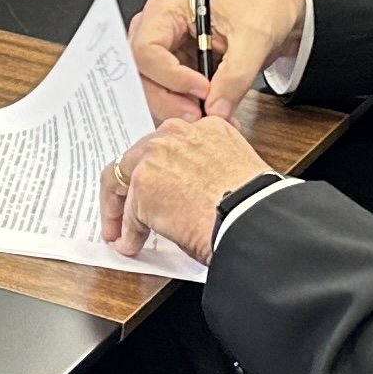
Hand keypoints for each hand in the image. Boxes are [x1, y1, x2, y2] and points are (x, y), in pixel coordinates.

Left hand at [101, 119, 271, 261]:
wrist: (250, 216)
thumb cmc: (253, 202)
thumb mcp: (234, 169)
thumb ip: (206, 170)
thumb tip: (189, 194)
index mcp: (202, 129)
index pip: (167, 146)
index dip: (158, 169)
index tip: (154, 183)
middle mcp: (175, 135)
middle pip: (137, 157)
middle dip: (129, 186)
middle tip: (124, 207)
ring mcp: (155, 158)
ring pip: (122, 180)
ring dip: (120, 209)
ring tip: (120, 230)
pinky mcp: (143, 186)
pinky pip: (129, 213)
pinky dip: (129, 231)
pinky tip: (132, 244)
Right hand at [130, 0, 304, 121]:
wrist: (275, 12)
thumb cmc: (261, 6)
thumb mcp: (254, 38)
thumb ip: (235, 75)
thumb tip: (216, 109)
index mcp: (167, 10)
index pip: (146, 50)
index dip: (170, 76)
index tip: (203, 89)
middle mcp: (158, 30)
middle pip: (143, 75)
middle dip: (170, 100)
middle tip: (201, 115)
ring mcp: (165, 52)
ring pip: (153, 90)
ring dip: (180, 109)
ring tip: (213, 115)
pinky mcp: (176, 69)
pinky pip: (170, 96)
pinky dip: (189, 109)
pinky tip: (212, 111)